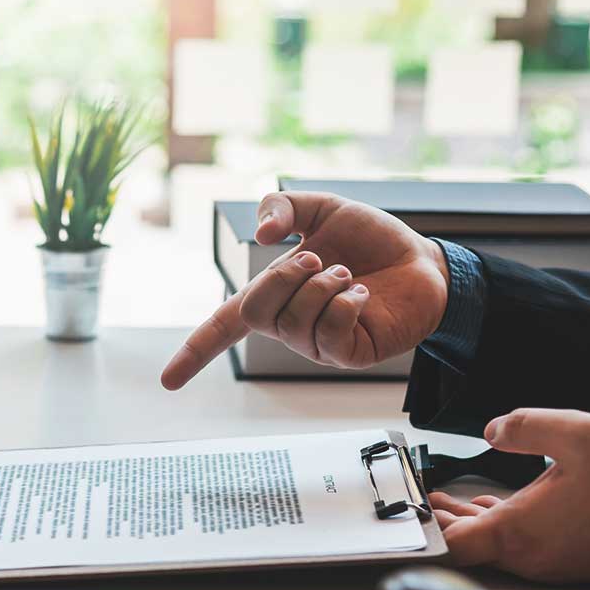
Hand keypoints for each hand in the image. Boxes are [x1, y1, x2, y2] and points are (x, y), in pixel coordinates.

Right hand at [162, 191, 448, 387]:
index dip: (193, 353)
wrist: (423, 260)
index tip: (166, 383)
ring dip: (325, 284)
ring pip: (296, 319)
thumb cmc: (371, 241)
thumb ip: (285, 207)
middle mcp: (290, 325)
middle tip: (317, 258)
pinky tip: (360, 295)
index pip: (223, 326)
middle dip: (283, 276)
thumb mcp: (323, 209)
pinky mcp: (348, 355)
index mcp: (274, 295)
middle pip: (255, 311)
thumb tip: (262, 234)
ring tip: (348, 274)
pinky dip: (346, 302)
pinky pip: (330, 332)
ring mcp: (318, 345)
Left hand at [430, 409, 589, 581]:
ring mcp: (546, 560)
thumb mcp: (576, 433)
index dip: (424, 528)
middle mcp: (526, 554)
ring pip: (492, 542)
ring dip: (466, 520)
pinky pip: (517, 542)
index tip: (406, 509)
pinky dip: (496, 523)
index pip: (451, 544)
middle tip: (415, 499)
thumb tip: (491, 430)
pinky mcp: (564, 557)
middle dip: (439, 519)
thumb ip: (525, 426)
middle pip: (466, 542)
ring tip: (439, 500)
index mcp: (517, 531)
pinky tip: (490, 505)